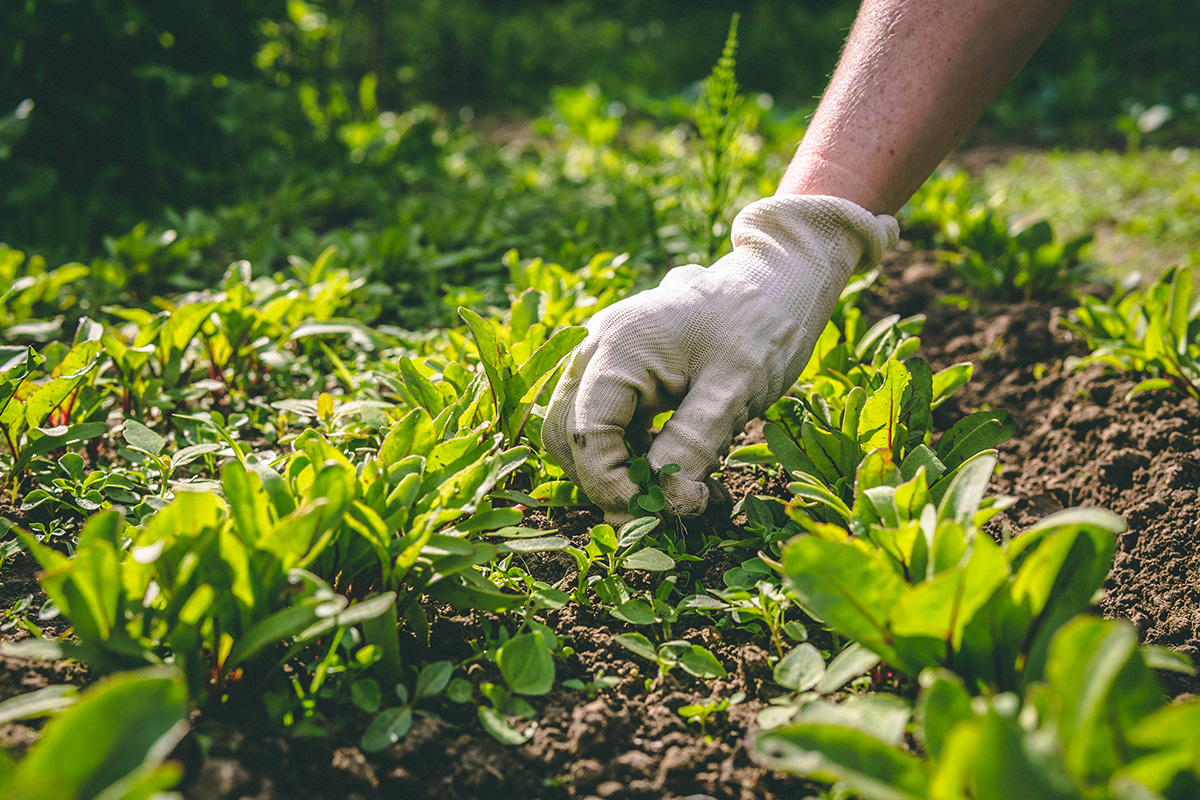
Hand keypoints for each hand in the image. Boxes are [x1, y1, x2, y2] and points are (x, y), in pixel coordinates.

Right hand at [543, 194, 897, 520]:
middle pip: (567, 436)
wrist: (779, 279)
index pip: (586, 435)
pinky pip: (603, 420)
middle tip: (665, 511)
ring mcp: (604, 356)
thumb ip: (694, 442)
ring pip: (579, 431)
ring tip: (677, 491)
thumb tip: (665, 500)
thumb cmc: (762, 324)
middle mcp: (596, 348)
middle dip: (608, 482)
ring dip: (616, 470)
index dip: (613, 485)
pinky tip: (674, 467)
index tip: (659, 513)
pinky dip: (628, 452)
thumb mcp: (736, 387)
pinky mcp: (620, 368)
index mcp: (618, 347)